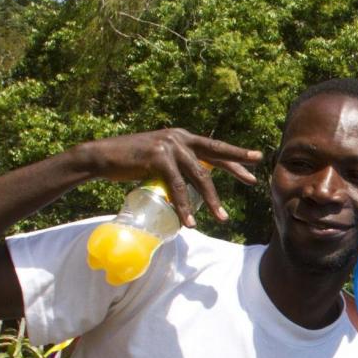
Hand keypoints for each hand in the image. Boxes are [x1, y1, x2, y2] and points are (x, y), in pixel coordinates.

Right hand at [76, 129, 261, 226]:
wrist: (102, 157)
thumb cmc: (131, 161)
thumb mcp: (161, 159)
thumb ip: (178, 165)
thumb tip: (196, 180)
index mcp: (182, 137)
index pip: (214, 148)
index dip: (235, 156)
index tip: (256, 161)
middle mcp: (179, 138)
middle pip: (214, 154)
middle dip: (237, 165)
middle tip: (254, 179)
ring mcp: (169, 145)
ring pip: (198, 177)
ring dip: (211, 201)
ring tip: (222, 218)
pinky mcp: (158, 157)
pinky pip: (177, 186)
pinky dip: (184, 205)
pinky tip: (189, 221)